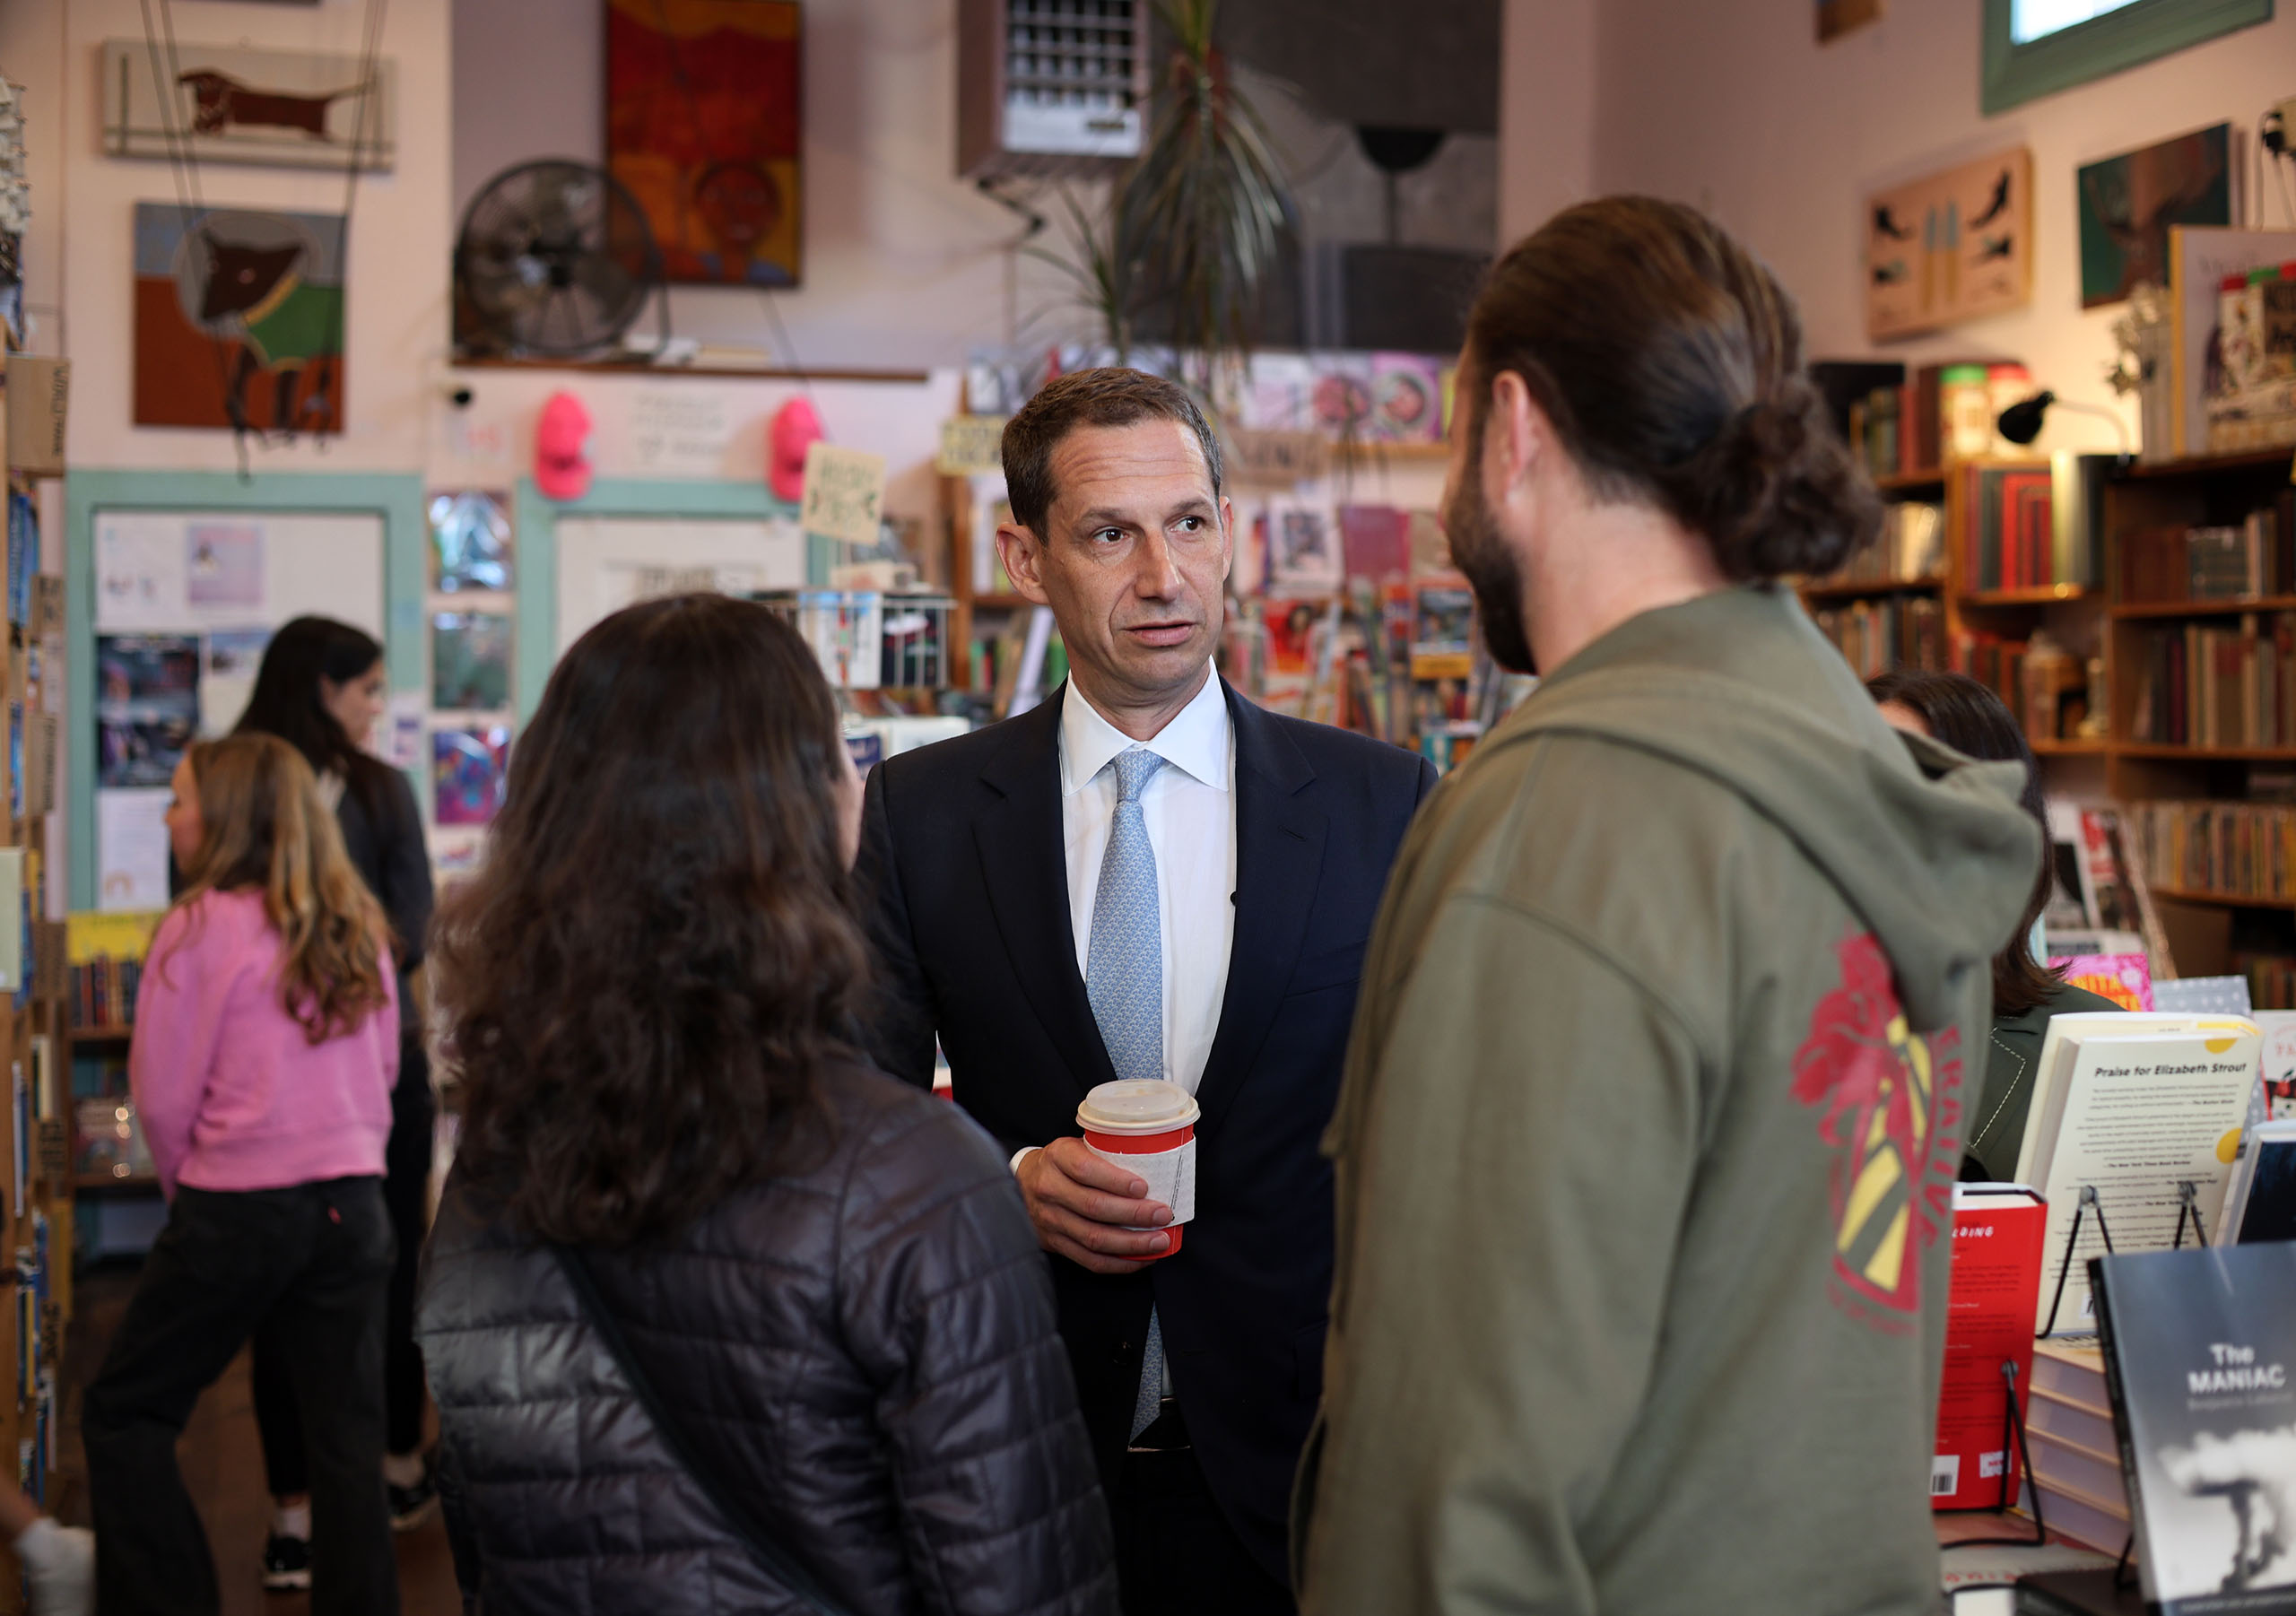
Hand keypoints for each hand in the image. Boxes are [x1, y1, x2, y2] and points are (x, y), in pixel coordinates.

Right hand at [1015, 1137, 1173, 1274]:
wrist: (1022, 1183)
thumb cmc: (1062, 1163)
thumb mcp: (1076, 1146)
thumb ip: (1105, 1153)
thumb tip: (1155, 1162)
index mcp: (1057, 1157)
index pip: (1085, 1169)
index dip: (1115, 1181)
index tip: (1143, 1187)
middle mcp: (1049, 1188)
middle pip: (1094, 1207)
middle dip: (1134, 1214)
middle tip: (1163, 1214)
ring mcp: (1049, 1219)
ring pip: (1093, 1238)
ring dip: (1131, 1243)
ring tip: (1159, 1241)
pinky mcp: (1054, 1243)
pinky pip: (1089, 1260)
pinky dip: (1119, 1263)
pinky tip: (1141, 1258)